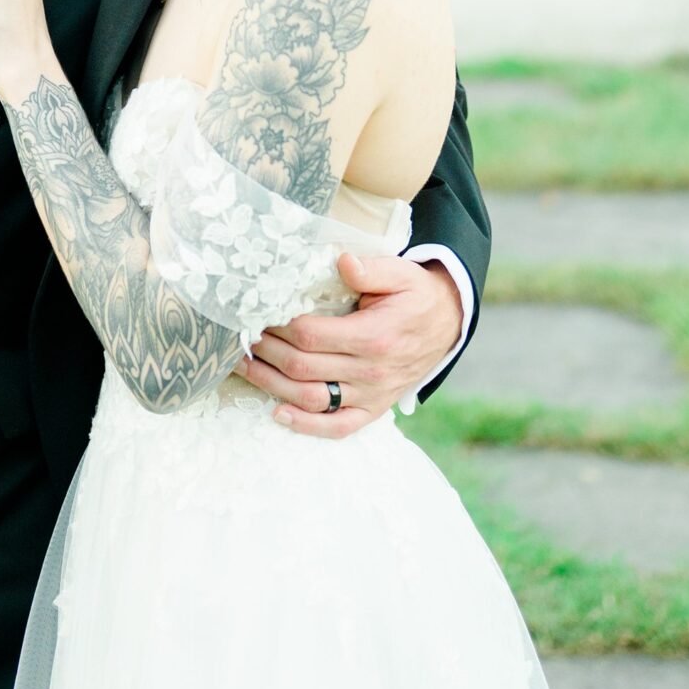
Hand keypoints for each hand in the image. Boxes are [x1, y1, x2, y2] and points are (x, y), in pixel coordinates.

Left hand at [236, 255, 463, 439]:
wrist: (448, 324)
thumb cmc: (416, 295)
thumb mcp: (400, 273)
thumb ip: (370, 269)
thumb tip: (342, 262)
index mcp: (374, 336)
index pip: (312, 335)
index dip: (279, 325)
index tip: (257, 312)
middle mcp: (371, 372)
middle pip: (304, 367)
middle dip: (266, 351)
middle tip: (240, 335)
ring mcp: (372, 396)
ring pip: (312, 399)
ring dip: (272, 385)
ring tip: (244, 366)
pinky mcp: (373, 410)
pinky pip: (338, 426)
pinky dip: (306, 426)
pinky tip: (278, 413)